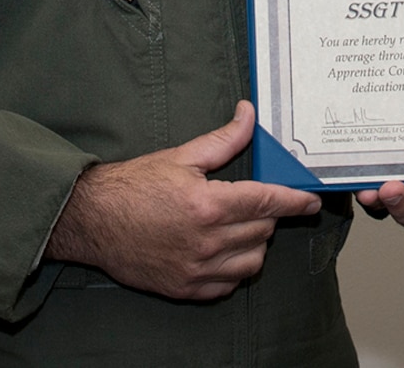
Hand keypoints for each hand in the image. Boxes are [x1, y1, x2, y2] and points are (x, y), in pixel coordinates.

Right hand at [45, 100, 320, 299]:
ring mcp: (196, 269)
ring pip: (252, 261)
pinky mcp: (185, 288)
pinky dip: (234, 268)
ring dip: (254, 243)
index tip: (311, 201)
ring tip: (237, 226)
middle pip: (263, 230)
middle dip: (265, 214)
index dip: (295, 201)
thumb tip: (250, 115)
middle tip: (252, 201)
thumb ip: (224, 140)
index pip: (268, 203)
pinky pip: (229, 285)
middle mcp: (206, 241)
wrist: (92, 221)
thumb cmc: (133, 186)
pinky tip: (222, 250)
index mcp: (208, 205)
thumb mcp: (181, 157)